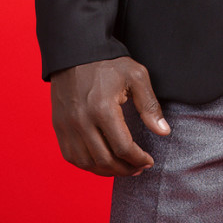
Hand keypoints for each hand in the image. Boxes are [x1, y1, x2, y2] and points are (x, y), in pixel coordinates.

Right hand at [50, 57, 170, 176]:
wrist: (76, 51)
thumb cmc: (108, 63)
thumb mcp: (136, 76)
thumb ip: (150, 105)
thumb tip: (163, 132)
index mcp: (102, 109)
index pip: (123, 148)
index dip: (139, 159)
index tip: (149, 160)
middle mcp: (82, 121)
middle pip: (105, 160)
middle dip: (125, 169)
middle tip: (139, 168)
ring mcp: (67, 126)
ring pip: (87, 163)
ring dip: (107, 171)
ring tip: (122, 167)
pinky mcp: (59, 126)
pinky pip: (71, 157)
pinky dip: (87, 165)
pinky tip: (101, 161)